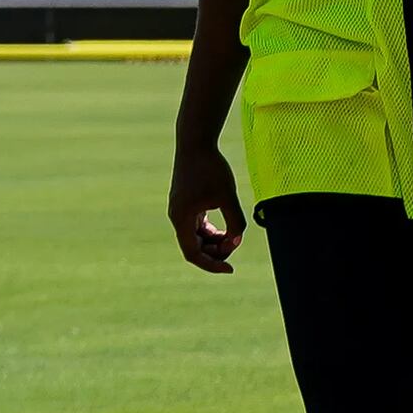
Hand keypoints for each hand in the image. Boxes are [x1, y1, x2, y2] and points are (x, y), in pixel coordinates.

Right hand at [169, 132, 246, 272]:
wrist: (195, 142)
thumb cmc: (211, 168)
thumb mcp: (228, 197)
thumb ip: (236, 223)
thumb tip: (236, 241)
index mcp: (182, 218)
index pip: (193, 254)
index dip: (212, 265)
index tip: (231, 269)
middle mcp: (176, 216)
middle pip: (194, 248)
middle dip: (215, 252)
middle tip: (236, 244)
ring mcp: (179, 209)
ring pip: (195, 238)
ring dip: (214, 242)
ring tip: (233, 235)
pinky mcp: (185, 202)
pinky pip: (196, 226)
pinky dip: (210, 232)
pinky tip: (225, 228)